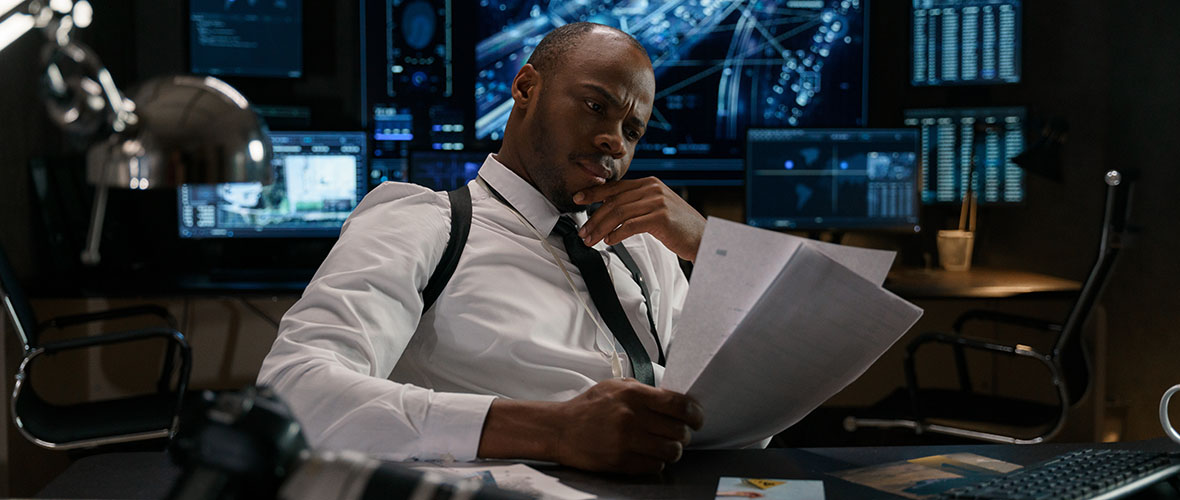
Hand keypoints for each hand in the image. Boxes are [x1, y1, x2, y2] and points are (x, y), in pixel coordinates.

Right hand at [549, 378, 704, 473]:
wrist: (560, 429)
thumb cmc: (588, 408)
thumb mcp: (616, 387)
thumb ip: (645, 392)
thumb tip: (673, 400)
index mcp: (633, 395)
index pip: (679, 405)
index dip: (695, 413)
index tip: (697, 418)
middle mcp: (632, 417)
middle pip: (679, 430)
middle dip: (684, 433)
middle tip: (680, 433)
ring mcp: (626, 441)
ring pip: (671, 451)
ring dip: (673, 450)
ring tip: (666, 445)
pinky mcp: (621, 461)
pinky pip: (655, 466)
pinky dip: (657, 462)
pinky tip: (649, 454)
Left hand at [572, 177, 706, 261]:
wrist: (704, 237)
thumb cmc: (680, 227)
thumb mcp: (657, 208)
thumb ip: (637, 205)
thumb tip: (610, 211)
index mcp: (649, 184)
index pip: (615, 186)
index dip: (594, 192)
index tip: (578, 198)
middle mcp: (652, 189)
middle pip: (614, 201)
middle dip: (594, 218)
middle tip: (583, 231)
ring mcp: (657, 202)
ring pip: (619, 213)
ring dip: (601, 228)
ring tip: (591, 239)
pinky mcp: (660, 218)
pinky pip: (631, 225)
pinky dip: (617, 234)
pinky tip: (609, 241)